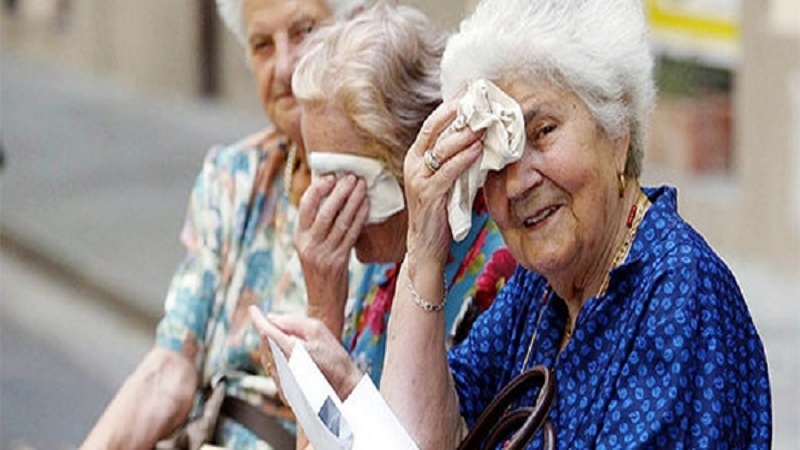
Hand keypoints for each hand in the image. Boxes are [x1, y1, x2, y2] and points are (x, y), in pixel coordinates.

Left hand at [249, 306, 362, 400]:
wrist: (344, 388)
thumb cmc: (334, 358)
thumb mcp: (318, 330)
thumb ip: (293, 322)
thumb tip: (272, 319)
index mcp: (290, 350)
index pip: (266, 330)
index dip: (257, 318)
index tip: (253, 309)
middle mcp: (282, 368)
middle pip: (265, 344)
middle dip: (270, 332)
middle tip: (284, 327)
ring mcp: (282, 382)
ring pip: (268, 357)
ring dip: (274, 347)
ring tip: (294, 345)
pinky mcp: (284, 392)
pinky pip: (274, 371)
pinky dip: (278, 360)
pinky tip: (294, 360)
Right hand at [295, 173, 368, 332]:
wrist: (323, 305)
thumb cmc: (321, 274)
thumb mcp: (312, 250)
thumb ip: (317, 229)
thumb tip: (333, 199)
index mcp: (299, 238)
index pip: (304, 206)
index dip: (318, 189)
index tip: (331, 176)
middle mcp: (308, 245)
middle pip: (325, 211)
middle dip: (340, 191)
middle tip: (352, 177)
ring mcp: (323, 254)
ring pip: (340, 221)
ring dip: (353, 201)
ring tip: (362, 186)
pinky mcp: (338, 262)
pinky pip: (351, 234)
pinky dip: (359, 217)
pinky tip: (366, 206)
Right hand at [404, 100, 483, 269]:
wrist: (426, 246)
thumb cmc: (440, 212)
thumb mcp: (447, 179)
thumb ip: (456, 159)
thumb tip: (480, 137)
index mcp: (416, 157)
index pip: (432, 123)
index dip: (450, 106)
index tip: (471, 92)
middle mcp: (413, 165)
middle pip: (434, 129)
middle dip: (457, 113)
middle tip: (480, 101)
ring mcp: (418, 180)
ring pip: (441, 149)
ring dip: (465, 134)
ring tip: (484, 123)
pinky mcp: (428, 195)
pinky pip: (447, 172)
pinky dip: (463, 159)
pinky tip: (478, 150)